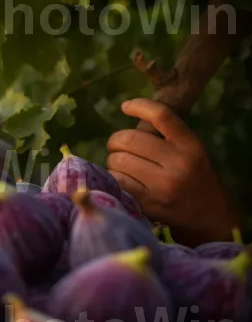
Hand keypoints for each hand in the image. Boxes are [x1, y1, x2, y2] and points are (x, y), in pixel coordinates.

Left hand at [106, 98, 239, 245]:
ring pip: (118, 161)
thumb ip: (164, 135)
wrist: (209, 215)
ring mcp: (161, 184)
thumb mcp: (189, 150)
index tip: (125, 106)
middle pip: (128, 139)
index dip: (139, 105)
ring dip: (113, 160)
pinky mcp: (147, 202)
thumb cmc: (194, 177)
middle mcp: (177, 162)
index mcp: (189, 144)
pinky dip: (112, 177)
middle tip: (117, 146)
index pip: (161, 115)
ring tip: (122, 165)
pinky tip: (121, 179)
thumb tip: (130, 117)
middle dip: (116, 141)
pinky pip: (116, 181)